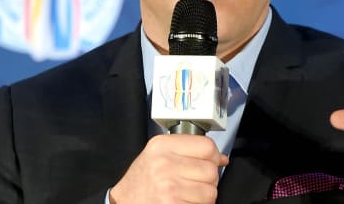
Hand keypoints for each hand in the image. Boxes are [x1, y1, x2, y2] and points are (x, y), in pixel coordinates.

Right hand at [109, 134, 228, 203]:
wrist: (123, 202)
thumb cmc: (141, 181)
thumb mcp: (157, 155)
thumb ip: (187, 151)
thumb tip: (221, 158)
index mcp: (162, 146)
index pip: (207, 146)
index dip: (213, 156)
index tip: (210, 162)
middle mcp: (164, 163)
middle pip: (211, 170)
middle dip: (208, 180)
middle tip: (193, 183)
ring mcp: (169, 186)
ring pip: (210, 191)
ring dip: (203, 196)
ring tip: (187, 194)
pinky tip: (184, 202)